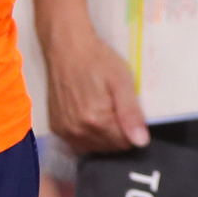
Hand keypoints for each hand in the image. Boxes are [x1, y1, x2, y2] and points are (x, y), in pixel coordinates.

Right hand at [45, 29, 149, 153]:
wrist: (67, 48)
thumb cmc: (98, 61)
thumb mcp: (122, 82)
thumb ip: (131, 114)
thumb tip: (141, 142)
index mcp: (96, 121)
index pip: (125, 143)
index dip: (133, 130)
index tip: (132, 113)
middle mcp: (77, 130)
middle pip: (109, 147)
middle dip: (119, 134)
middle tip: (118, 109)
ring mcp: (64, 130)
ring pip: (93, 147)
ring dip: (103, 137)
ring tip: (106, 113)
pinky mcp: (55, 127)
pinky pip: (77, 143)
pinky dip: (88, 137)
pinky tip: (92, 119)